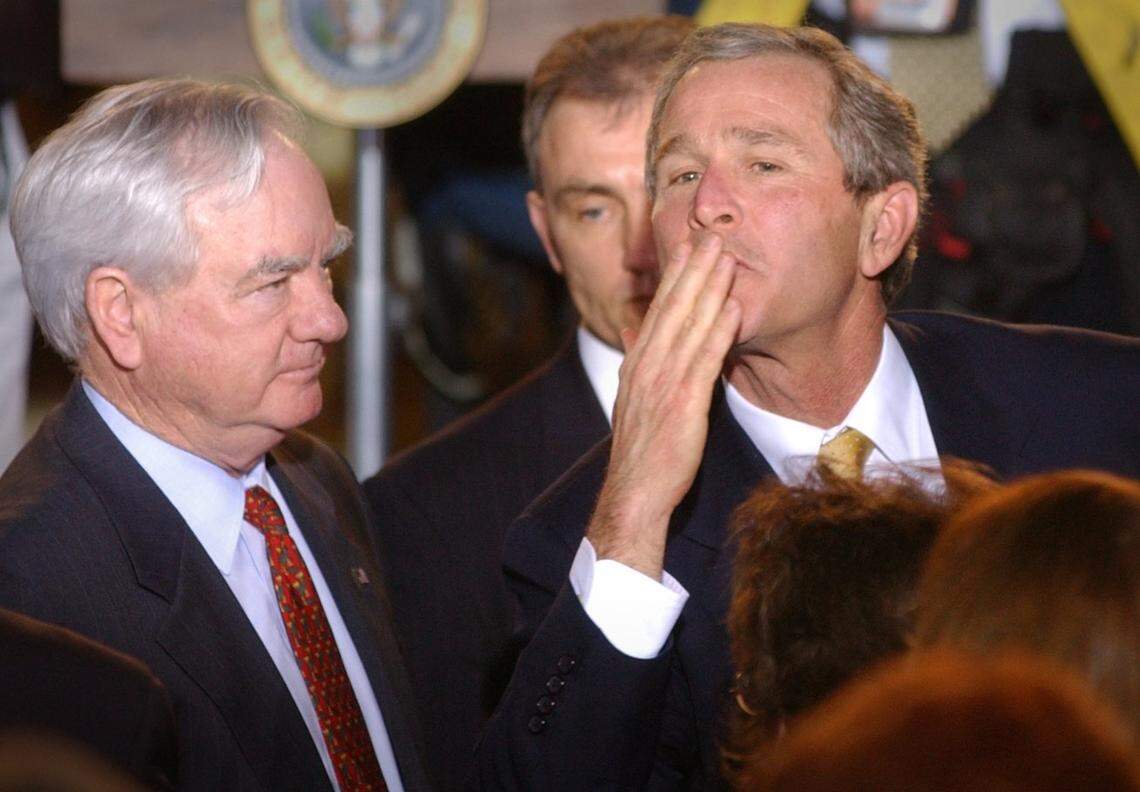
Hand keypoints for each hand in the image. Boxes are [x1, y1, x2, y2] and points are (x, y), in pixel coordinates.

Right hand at [586, 234, 740, 579]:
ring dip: (708, 288)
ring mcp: (663, 382)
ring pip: (688, 325)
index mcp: (637, 363)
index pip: (657, 308)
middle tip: (710, 232)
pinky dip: (718, 331)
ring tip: (726, 255)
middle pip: (672, 307)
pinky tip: (733, 308)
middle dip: (691, 267)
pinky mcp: (682, 403)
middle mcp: (647, 365)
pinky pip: (703, 359)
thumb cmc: (641, 449)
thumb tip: (632, 326)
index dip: (674, 274)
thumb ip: (636, 357)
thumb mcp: (631, 397)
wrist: (634, 491)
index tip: (687, 243)